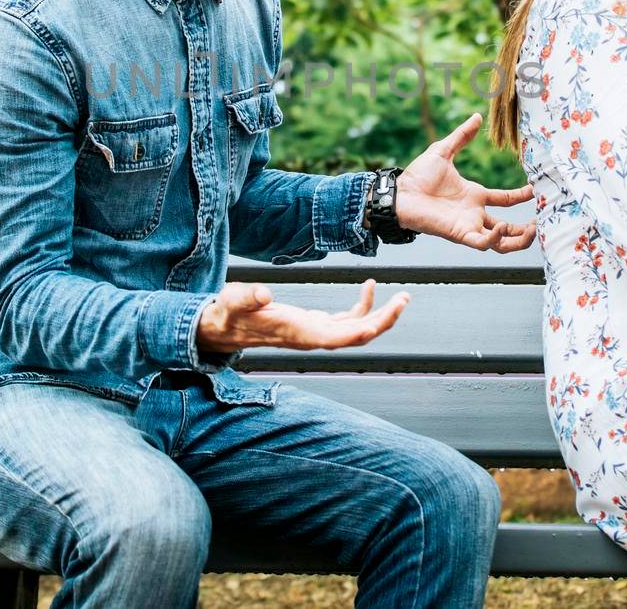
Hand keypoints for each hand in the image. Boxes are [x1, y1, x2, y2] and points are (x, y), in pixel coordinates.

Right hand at [195, 279, 408, 352]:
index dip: (364, 330)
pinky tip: (368, 287)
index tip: (384, 318)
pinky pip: (347, 320)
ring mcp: (315, 332)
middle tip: (404, 299)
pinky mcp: (314, 324)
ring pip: (357, 330)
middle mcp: (312, 338)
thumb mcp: (233, 301)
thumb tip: (263, 292)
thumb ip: (247, 297)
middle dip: (384, 320)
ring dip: (380, 315)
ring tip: (401, 296)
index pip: (339, 339)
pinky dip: (362, 306)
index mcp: (299, 334)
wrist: (221, 327)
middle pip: (357, 336)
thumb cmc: (228, 314)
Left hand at [395, 112, 537, 253]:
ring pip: (500, 243)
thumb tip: (476, 117)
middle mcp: (474, 213)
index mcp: (474, 195)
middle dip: (525, 230)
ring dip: (518, 241)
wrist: (400, 193)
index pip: (505, 200)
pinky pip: (482, 243)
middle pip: (508, 229)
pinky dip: (495, 239)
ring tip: (532, 231)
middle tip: (541, 224)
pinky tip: (502, 227)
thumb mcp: (443, 151)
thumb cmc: (417, 176)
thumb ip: (461, 136)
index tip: (537, 189)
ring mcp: (469, 225)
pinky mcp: (460, 234)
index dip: (522, 196)